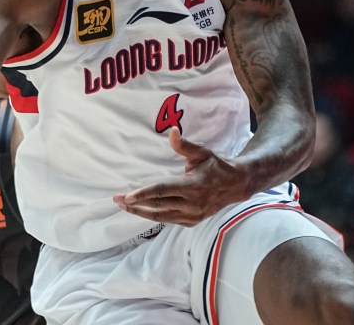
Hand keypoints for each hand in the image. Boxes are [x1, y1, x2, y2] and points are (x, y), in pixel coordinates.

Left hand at [113, 129, 249, 225]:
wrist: (236, 185)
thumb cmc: (216, 166)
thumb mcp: (202, 153)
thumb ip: (184, 145)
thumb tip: (172, 131)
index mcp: (193, 186)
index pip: (162, 191)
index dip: (143, 194)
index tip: (126, 197)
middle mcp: (192, 204)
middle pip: (157, 206)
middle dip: (135, 204)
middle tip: (116, 199)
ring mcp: (192, 215)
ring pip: (161, 217)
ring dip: (141, 213)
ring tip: (124, 207)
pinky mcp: (192, 221)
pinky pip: (169, 220)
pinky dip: (154, 216)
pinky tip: (141, 211)